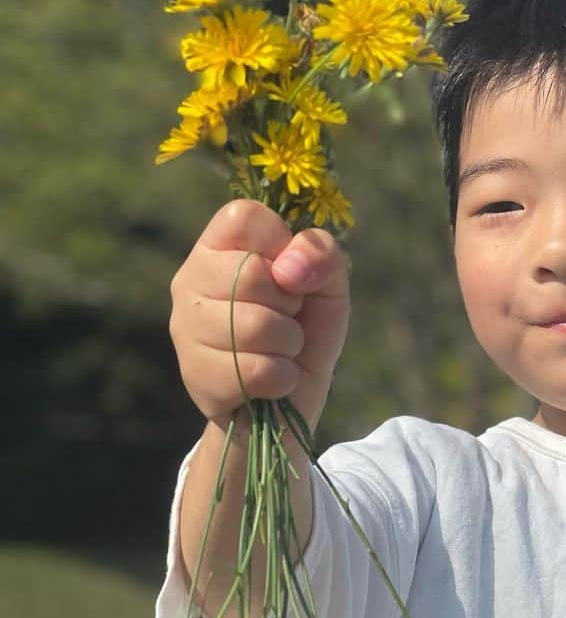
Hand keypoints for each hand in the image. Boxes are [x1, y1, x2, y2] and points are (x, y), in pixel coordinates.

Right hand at [169, 199, 350, 435]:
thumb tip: (288, 269)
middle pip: (249, 273)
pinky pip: (257, 370)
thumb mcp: (329, 287)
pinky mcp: (194, 373)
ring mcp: (185, 326)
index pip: (244, 216)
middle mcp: (190, 279)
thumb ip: (322, 256)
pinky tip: (269, 381)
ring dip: (288, 344)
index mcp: (218, 246)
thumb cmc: (306, 330)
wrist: (290, 401)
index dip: (281, 244)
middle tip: (285, 318)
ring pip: (255, 325)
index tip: (288, 273)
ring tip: (278, 350)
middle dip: (289, 303)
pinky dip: (281, 378)